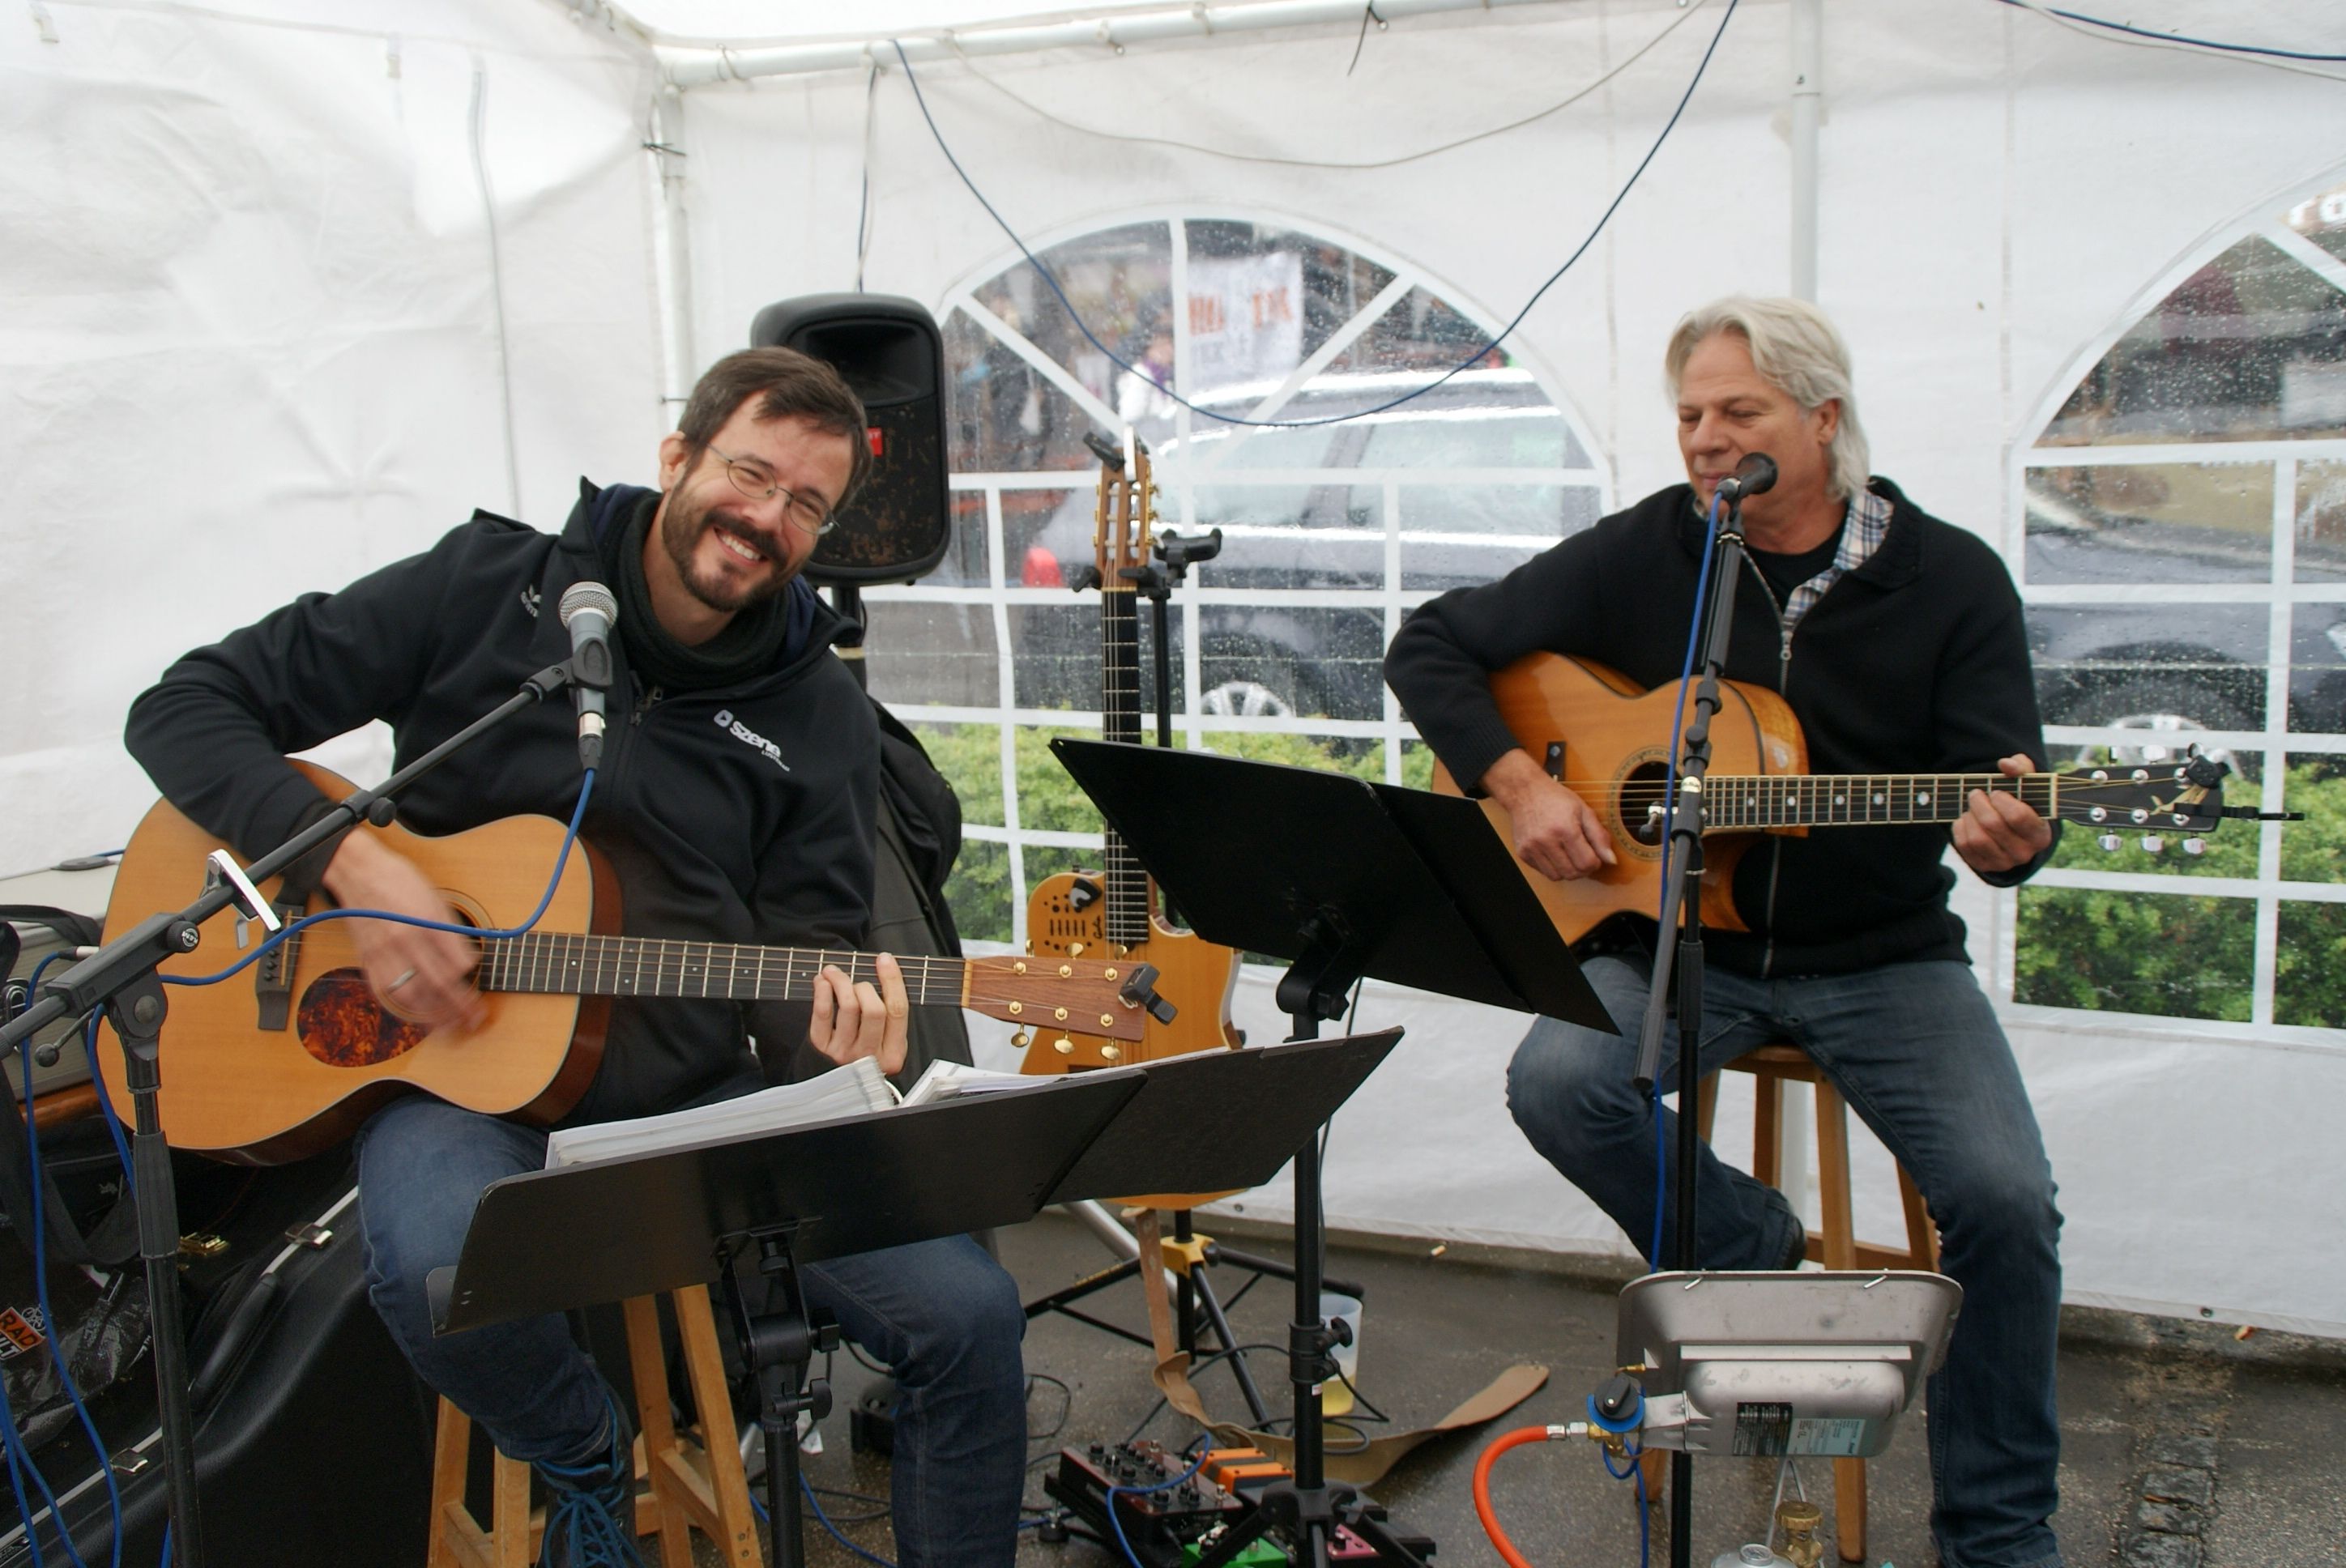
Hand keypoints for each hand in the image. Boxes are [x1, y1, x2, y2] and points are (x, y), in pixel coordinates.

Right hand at [320, 832, 484, 1031]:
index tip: (480, 990)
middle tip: (475, 1020)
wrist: (359, 872)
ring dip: (434, 1017)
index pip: (455, 963)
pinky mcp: (367, 958)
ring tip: (451, 1028)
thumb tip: (470, 962)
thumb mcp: (436, 898)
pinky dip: (404, 1008)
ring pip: (411, 994)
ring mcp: (383, 951)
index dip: (470, 981)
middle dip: (459, 1007)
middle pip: (437, 983)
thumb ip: (451, 932)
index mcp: (427, 921)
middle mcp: (405, 939)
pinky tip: (418, 1017)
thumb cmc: (401, 880)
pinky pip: (385, 991)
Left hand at [809, 952, 907, 1075]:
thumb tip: (884, 967)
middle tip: (857, 979)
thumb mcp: (889, 1039)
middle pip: (874, 1009)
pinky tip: (822, 982)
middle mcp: (870, 1056)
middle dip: (865, 986)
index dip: (892, 980)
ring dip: (841, 982)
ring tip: (834, 972)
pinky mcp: (823, 1049)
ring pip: (849, 1008)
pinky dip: (822, 993)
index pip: (898, 1010)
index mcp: (893, 1053)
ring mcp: (845, 1053)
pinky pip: (823, 1015)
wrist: (841, 1080)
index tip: (884, 959)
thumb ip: (890, 1011)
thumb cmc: (868, 1049)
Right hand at [1482, 749, 1617, 881]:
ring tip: (1569, 855)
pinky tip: (1555, 853)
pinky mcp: (1523, 853)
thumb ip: (1599, 836)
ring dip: (1567, 870)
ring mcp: (1532, 848)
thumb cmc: (1556, 798)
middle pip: (1573, 873)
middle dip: (1583, 869)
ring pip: (1557, 876)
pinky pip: (1543, 872)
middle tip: (1583, 856)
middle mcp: (1546, 840)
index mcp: (1565, 829)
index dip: (1595, 862)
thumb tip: (1611, 860)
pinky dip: (1553, 867)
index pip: (1587, 863)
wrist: (1524, 791)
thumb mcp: (1583, 811)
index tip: (1594, 855)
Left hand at [1953, 753, 2052, 875]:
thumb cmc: (2020, 801)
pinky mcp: (1984, 866)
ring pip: (1977, 838)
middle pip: (1993, 825)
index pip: (2018, 816)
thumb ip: (2021, 767)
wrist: (2011, 828)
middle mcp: (2025, 853)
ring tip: (1972, 807)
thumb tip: (2006, 764)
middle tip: (1976, 794)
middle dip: (1979, 804)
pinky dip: (1960, 828)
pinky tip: (1966, 819)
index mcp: (2040, 834)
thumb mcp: (2026, 782)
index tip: (1996, 792)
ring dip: (1969, 817)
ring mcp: (2004, 862)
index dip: (2001, 800)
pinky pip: (1965, 846)